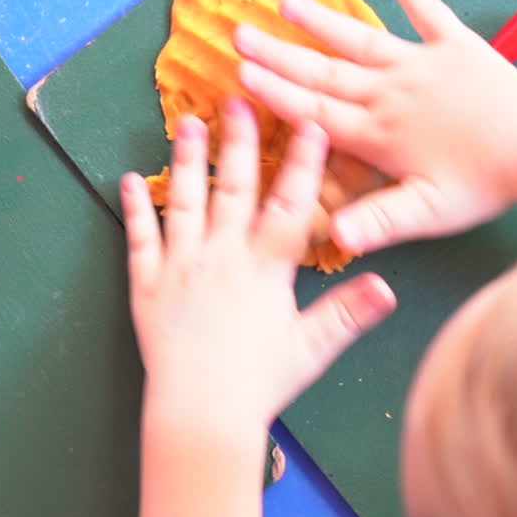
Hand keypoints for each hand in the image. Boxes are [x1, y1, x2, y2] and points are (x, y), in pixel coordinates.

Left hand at [121, 98, 396, 431]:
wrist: (201, 415)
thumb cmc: (261, 384)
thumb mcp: (313, 348)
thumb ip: (349, 312)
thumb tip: (389, 286)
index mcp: (265, 269)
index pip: (290, 204)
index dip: (303, 162)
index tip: (311, 122)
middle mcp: (222, 258)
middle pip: (233, 189)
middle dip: (238, 142)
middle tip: (237, 101)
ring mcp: (180, 269)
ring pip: (184, 203)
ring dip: (184, 160)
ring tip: (184, 123)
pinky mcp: (148, 288)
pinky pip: (139, 241)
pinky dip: (134, 210)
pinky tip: (127, 180)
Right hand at [233, 0, 516, 253]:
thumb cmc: (483, 183)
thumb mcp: (426, 213)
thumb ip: (378, 222)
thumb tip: (335, 236)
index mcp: (377, 135)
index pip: (315, 114)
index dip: (276, 94)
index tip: (241, 76)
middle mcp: (389, 94)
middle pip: (324, 74)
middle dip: (279, 55)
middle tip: (239, 34)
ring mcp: (418, 64)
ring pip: (359, 41)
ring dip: (321, 21)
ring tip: (286, 1)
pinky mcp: (452, 44)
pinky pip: (425, 7)